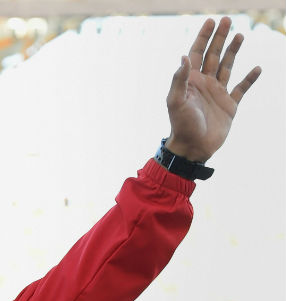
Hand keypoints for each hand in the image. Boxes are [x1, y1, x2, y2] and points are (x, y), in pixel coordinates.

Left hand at [165, 17, 260, 162]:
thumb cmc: (181, 125)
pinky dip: (250, 79)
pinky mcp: (229, 105)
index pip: (196, 54)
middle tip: (227, 20)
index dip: (203, 37)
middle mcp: (204, 84)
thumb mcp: (175, 101)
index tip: (210, 21)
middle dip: (219, 38)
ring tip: (240, 35)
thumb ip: (179, 79)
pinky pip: (242, 88)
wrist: (193, 148)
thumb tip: (184, 56)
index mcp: (190, 81)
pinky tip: (257, 68)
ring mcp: (217, 93)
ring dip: (233, 51)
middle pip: (213, 55)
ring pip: (227, 66)